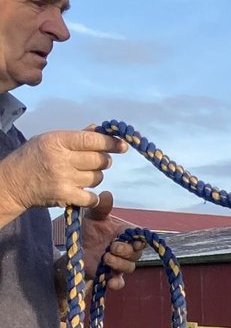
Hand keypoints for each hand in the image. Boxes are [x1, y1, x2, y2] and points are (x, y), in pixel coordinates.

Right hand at [0, 128, 123, 220]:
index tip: (121, 145)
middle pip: (99, 160)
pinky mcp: (64, 197)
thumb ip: (76, 137)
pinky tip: (85, 192)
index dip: (110, 142)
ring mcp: (63, 179)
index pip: (92, 140)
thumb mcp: (49, 140)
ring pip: (97, 178)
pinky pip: (91, 197)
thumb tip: (99, 130)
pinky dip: (92, 196)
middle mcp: (61, 159)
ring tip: (81, 175)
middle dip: (103, 160)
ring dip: (95, 177)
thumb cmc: (32, 157)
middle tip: (97, 161)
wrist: (12, 183)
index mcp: (57, 141)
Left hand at [79, 193, 144, 289]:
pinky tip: (110, 281)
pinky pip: (120, 283)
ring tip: (106, 258)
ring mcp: (118, 263)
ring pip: (129, 267)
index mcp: (126, 234)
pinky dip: (117, 283)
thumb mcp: (93, 216)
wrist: (75, 246)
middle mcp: (126, 250)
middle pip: (137, 254)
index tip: (134, 240)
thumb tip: (106, 194)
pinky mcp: (109, 275)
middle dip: (126, 252)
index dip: (140, 240)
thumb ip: (101, 207)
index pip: (141, 238)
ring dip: (120, 264)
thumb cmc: (88, 229)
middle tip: (112, 247)